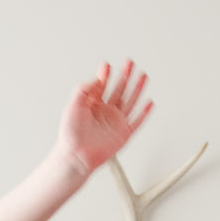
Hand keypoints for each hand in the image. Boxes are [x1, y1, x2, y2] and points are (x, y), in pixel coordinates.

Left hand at [58, 60, 152, 174]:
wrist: (76, 156)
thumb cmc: (70, 135)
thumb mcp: (72, 106)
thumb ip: (82, 90)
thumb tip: (95, 79)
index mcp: (92, 105)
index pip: (102, 85)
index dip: (105, 75)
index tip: (107, 66)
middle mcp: (105, 112)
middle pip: (119, 89)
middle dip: (125, 75)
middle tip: (129, 63)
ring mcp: (115, 122)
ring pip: (130, 101)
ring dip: (137, 88)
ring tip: (142, 75)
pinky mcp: (123, 134)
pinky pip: (137, 121)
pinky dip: (144, 112)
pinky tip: (149, 102)